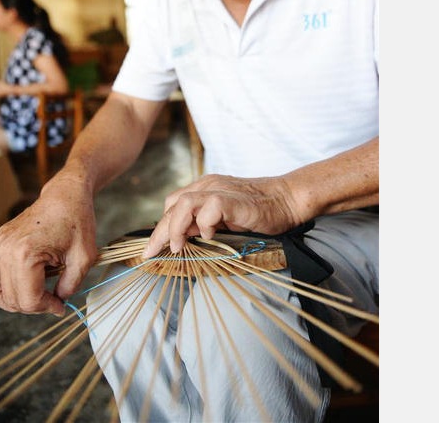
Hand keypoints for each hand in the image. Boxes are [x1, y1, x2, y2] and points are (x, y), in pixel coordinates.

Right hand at [0, 176, 97, 314]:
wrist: (65, 197)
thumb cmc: (77, 222)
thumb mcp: (83, 258)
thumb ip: (69, 286)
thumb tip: (57, 303)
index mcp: (26, 254)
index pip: (29, 300)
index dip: (48, 308)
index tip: (61, 306)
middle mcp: (6, 250)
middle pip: (10, 298)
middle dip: (33, 306)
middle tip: (52, 301)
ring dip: (10, 301)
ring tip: (31, 299)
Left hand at [141, 174, 300, 258]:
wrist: (287, 199)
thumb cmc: (259, 210)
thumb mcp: (224, 217)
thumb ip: (203, 222)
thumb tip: (182, 238)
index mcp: (204, 188)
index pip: (172, 205)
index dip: (159, 227)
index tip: (151, 249)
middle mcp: (208, 185)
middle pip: (171, 205)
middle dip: (159, 232)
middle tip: (151, 253)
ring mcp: (219, 190)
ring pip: (183, 204)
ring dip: (175, 227)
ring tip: (178, 246)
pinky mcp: (232, 199)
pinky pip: (209, 209)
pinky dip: (204, 225)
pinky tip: (211, 235)